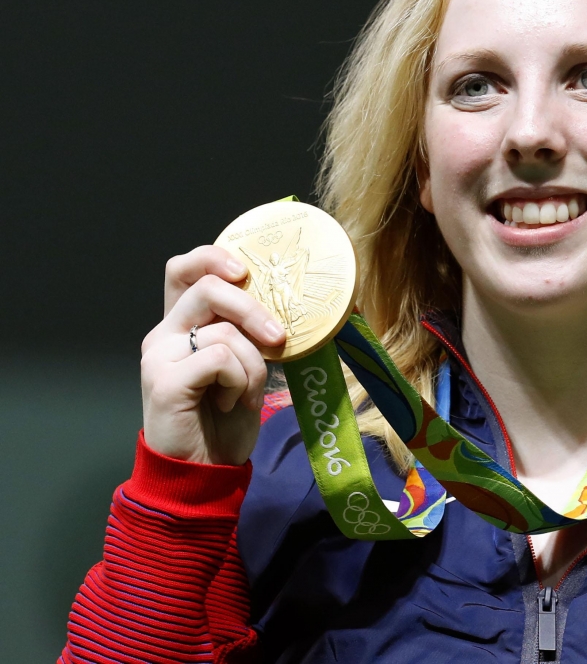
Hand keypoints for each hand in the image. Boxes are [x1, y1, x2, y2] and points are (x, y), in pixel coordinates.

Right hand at [140, 245, 285, 464]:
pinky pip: (220, 358)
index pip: (183, 269)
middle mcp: (162, 335)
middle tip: (279, 338)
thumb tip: (282, 302)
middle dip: (253, 309)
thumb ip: (246, 333)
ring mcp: (159, 357)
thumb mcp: (244, 366)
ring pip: (224, 330)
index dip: (212, 257)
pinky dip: (240, 380)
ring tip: (245, 394)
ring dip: (253, 364)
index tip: (245, 271)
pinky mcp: (165, 381)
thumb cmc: (225, 420)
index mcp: (180, 326)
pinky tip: (232, 403)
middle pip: (207, 288)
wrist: (204, 471)